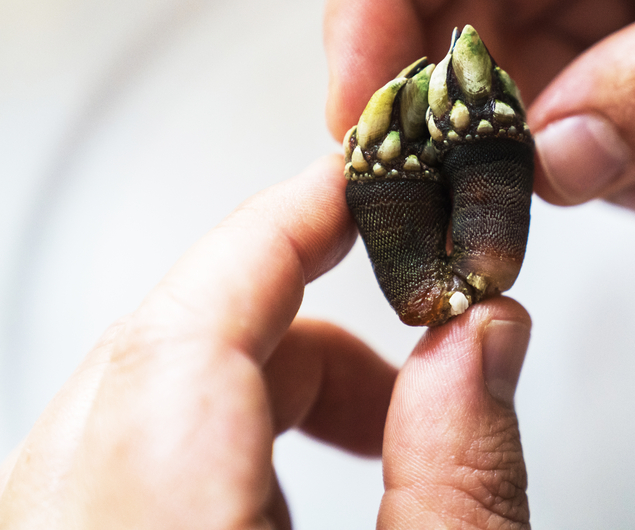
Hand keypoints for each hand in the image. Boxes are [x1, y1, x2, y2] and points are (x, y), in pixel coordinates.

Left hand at [0, 156, 530, 528]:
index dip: (277, 233)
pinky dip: (218, 434)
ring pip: (135, 400)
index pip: (185, 338)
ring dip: (263, 381)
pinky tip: (297, 485)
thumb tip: (482, 337)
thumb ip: (460, 476)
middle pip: (158, 358)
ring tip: (377, 432)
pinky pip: (117, 455)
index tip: (355, 183)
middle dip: (298, 322)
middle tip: (415, 340)